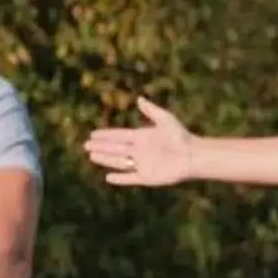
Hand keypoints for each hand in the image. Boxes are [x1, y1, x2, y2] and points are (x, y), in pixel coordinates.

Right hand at [83, 98, 199, 187]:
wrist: (192, 155)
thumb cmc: (181, 136)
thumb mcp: (165, 119)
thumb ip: (151, 110)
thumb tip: (139, 98)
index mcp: (142, 137)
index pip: (119, 135)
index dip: (106, 135)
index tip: (93, 134)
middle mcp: (139, 151)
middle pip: (115, 148)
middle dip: (101, 147)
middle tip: (86, 145)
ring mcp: (142, 164)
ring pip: (118, 162)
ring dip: (105, 159)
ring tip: (92, 156)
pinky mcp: (146, 177)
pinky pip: (129, 178)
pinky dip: (119, 178)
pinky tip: (108, 177)